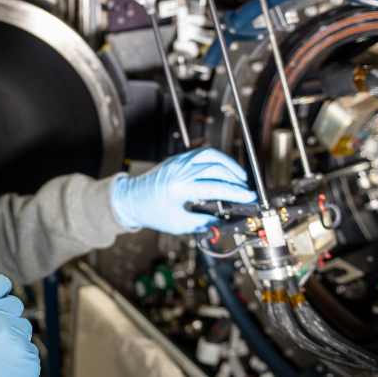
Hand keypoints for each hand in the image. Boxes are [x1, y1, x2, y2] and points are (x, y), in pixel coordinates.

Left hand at [111, 148, 256, 233]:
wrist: (130, 199)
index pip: (215, 187)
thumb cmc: (150, 211)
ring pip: (210, 154)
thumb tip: (220, 223)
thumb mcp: (177, 223)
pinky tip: (222, 169)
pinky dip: (215, 159)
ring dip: (227, 164)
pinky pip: (200, 153)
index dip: (235, 192)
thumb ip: (201, 223)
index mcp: (179, 188)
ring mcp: (178, 162)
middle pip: (216, 167)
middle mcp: (180, 171)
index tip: (248, 197)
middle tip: (245, 188)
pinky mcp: (177, 160)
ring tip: (238, 176)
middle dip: (235, 177)